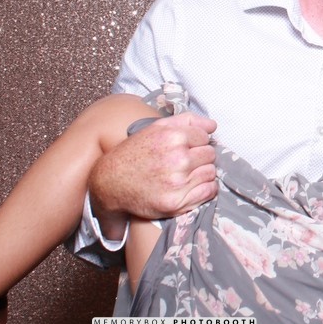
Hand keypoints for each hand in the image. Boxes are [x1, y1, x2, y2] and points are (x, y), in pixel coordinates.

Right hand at [89, 112, 217, 230]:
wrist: (110, 183)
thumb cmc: (134, 153)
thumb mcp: (155, 128)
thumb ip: (187, 121)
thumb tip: (213, 126)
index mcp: (173, 137)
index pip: (205, 137)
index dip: (197, 143)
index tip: (186, 148)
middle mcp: (178, 158)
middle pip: (210, 155)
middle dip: (200, 157)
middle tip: (185, 163)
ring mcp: (178, 182)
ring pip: (211, 172)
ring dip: (203, 173)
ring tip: (187, 174)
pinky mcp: (176, 202)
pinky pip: (208, 191)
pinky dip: (205, 189)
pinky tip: (192, 186)